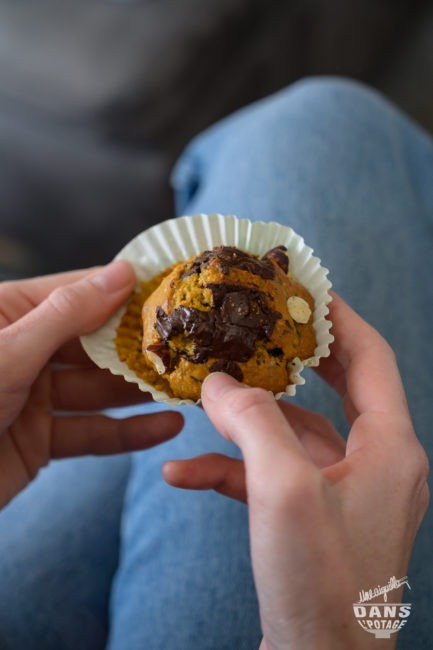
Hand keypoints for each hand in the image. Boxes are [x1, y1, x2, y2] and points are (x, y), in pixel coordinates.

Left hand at [0, 261, 182, 508]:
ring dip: (141, 392)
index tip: (172, 287)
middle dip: (140, 348)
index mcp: (9, 315)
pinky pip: (91, 434)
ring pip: (98, 391)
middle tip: (190, 345)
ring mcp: (33, 398)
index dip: (125, 290)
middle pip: (94, 344)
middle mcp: (24, 352)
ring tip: (187, 387)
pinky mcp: (40, 441)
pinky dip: (128, 434)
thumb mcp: (8, 352)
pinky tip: (165, 428)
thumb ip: (67, 314)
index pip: (77, 293)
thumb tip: (121, 272)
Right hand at [163, 294, 428, 648]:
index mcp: (391, 449)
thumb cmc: (320, 588)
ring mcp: (344, 494)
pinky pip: (272, 478)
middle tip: (258, 328)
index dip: (341, 319)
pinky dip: (231, 469)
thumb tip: (221, 383)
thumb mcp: (284, 491)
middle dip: (293, 360)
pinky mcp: (313, 520)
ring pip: (294, 435)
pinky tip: (181, 474)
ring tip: (203, 400)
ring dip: (247, 421)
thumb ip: (253, 425)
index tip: (307, 290)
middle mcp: (375, 466)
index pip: (373, 359)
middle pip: (335, 390)